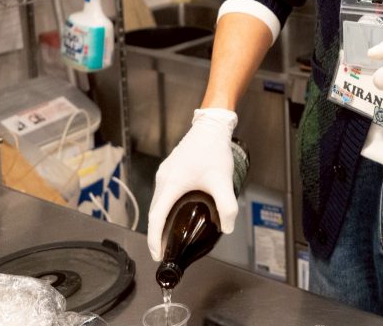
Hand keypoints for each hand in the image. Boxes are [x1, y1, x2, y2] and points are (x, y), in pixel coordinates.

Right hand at [146, 108, 238, 260]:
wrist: (211, 127)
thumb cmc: (213, 151)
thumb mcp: (222, 181)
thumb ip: (226, 206)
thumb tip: (227, 227)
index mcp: (171, 184)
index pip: (156, 218)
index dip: (155, 240)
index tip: (157, 255)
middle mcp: (163, 179)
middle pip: (155, 212)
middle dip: (157, 234)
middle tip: (164, 251)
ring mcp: (165, 173)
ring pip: (158, 202)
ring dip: (161, 220)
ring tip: (170, 236)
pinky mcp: (170, 169)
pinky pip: (163, 193)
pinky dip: (165, 207)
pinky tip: (177, 212)